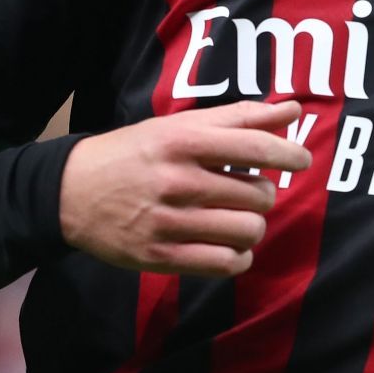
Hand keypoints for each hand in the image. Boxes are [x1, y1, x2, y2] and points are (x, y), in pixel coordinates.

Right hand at [59, 98, 311, 276]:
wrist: (71, 192)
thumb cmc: (135, 152)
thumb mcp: (179, 126)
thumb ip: (238, 118)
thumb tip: (292, 109)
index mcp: (183, 141)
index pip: (256, 148)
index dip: (290, 154)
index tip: (301, 159)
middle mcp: (178, 181)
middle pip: (258, 194)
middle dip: (263, 192)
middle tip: (246, 189)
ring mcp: (169, 222)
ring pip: (247, 230)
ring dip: (252, 225)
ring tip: (237, 216)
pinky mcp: (161, 258)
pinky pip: (225, 263)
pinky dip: (239, 256)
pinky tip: (230, 245)